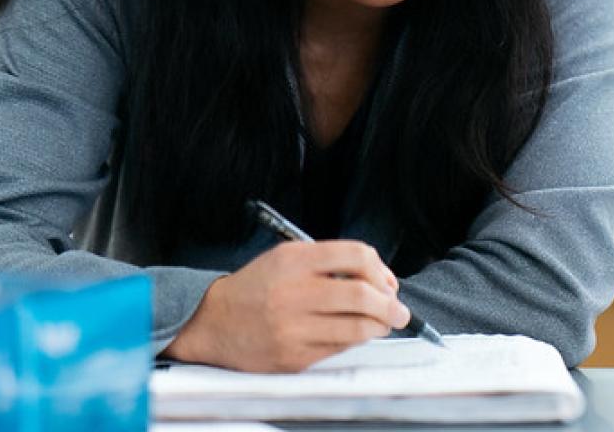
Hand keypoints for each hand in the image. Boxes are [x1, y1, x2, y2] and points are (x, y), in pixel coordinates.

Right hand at [163, 240, 410, 371]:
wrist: (213, 323)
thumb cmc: (258, 287)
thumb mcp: (288, 258)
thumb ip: (331, 262)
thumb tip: (381, 281)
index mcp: (294, 260)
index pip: (356, 256)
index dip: (381, 270)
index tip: (387, 283)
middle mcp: (293, 292)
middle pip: (361, 295)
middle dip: (391, 305)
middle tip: (400, 311)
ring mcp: (293, 327)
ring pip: (357, 328)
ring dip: (379, 326)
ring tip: (383, 323)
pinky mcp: (293, 356)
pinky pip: (339, 348)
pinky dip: (355, 341)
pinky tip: (353, 335)